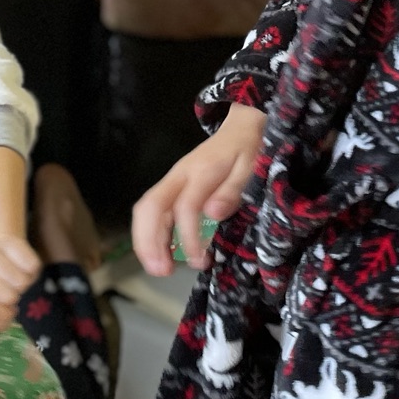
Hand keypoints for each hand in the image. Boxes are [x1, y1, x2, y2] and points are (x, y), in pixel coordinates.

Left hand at [0, 235, 40, 328]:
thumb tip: (0, 322)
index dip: (0, 316)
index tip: (5, 316)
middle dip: (10, 299)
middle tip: (10, 300)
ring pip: (9, 273)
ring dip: (20, 284)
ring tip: (18, 287)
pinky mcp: (3, 240)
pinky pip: (24, 256)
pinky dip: (31, 270)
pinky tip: (26, 273)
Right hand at [132, 103, 265, 274]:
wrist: (242, 127)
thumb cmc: (249, 149)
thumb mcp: (252, 167)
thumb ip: (233, 190)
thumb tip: (213, 213)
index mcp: (201, 171)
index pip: (185, 206)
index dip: (188, 236)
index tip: (199, 260)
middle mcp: (180, 176)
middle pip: (150, 206)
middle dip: (150, 241)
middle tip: (161, 271)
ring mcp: (173, 181)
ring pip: (146, 209)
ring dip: (146, 241)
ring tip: (158, 269)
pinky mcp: (172, 188)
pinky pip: (154, 211)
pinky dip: (152, 234)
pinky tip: (161, 255)